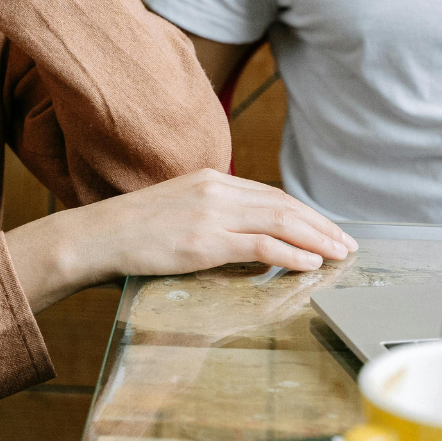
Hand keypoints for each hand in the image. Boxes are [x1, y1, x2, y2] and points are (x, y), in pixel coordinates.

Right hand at [5, 170, 358, 310]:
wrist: (95, 237)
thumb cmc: (131, 231)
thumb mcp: (177, 211)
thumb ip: (211, 216)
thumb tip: (244, 237)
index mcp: (209, 179)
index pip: (269, 194)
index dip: (304, 212)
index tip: (325, 227)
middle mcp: (215, 189)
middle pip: (283, 204)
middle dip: (320, 224)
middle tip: (346, 242)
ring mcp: (211, 213)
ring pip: (279, 221)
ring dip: (316, 238)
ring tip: (338, 253)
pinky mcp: (204, 241)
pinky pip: (260, 244)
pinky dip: (291, 252)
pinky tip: (309, 262)